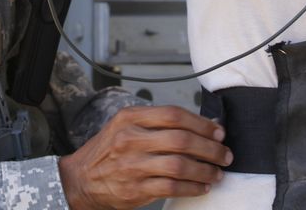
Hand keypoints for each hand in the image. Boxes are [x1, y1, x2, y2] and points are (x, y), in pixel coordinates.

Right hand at [57, 105, 231, 208]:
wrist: (80, 180)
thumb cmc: (108, 151)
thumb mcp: (125, 127)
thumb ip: (158, 124)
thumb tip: (203, 125)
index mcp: (130, 118)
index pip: (174, 115)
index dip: (201, 123)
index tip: (218, 131)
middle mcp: (130, 139)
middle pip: (181, 140)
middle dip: (210, 148)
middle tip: (224, 154)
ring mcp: (133, 165)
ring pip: (180, 166)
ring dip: (205, 170)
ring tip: (217, 173)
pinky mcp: (135, 189)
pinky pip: (172, 188)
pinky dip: (193, 188)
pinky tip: (202, 187)